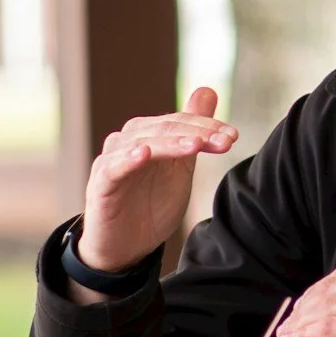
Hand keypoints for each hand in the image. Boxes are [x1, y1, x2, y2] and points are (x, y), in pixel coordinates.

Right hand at [79, 86, 237, 271]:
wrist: (126, 246)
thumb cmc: (151, 203)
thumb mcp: (180, 166)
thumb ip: (193, 131)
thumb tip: (207, 90)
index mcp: (149, 135)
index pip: (180, 122)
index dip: (208, 126)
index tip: (234, 136)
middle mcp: (128, 141)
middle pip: (165, 129)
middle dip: (198, 133)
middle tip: (226, 141)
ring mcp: (112, 160)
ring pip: (143, 143)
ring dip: (171, 142)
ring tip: (195, 145)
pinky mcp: (101, 183)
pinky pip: (113, 167)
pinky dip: (128, 158)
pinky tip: (144, 154)